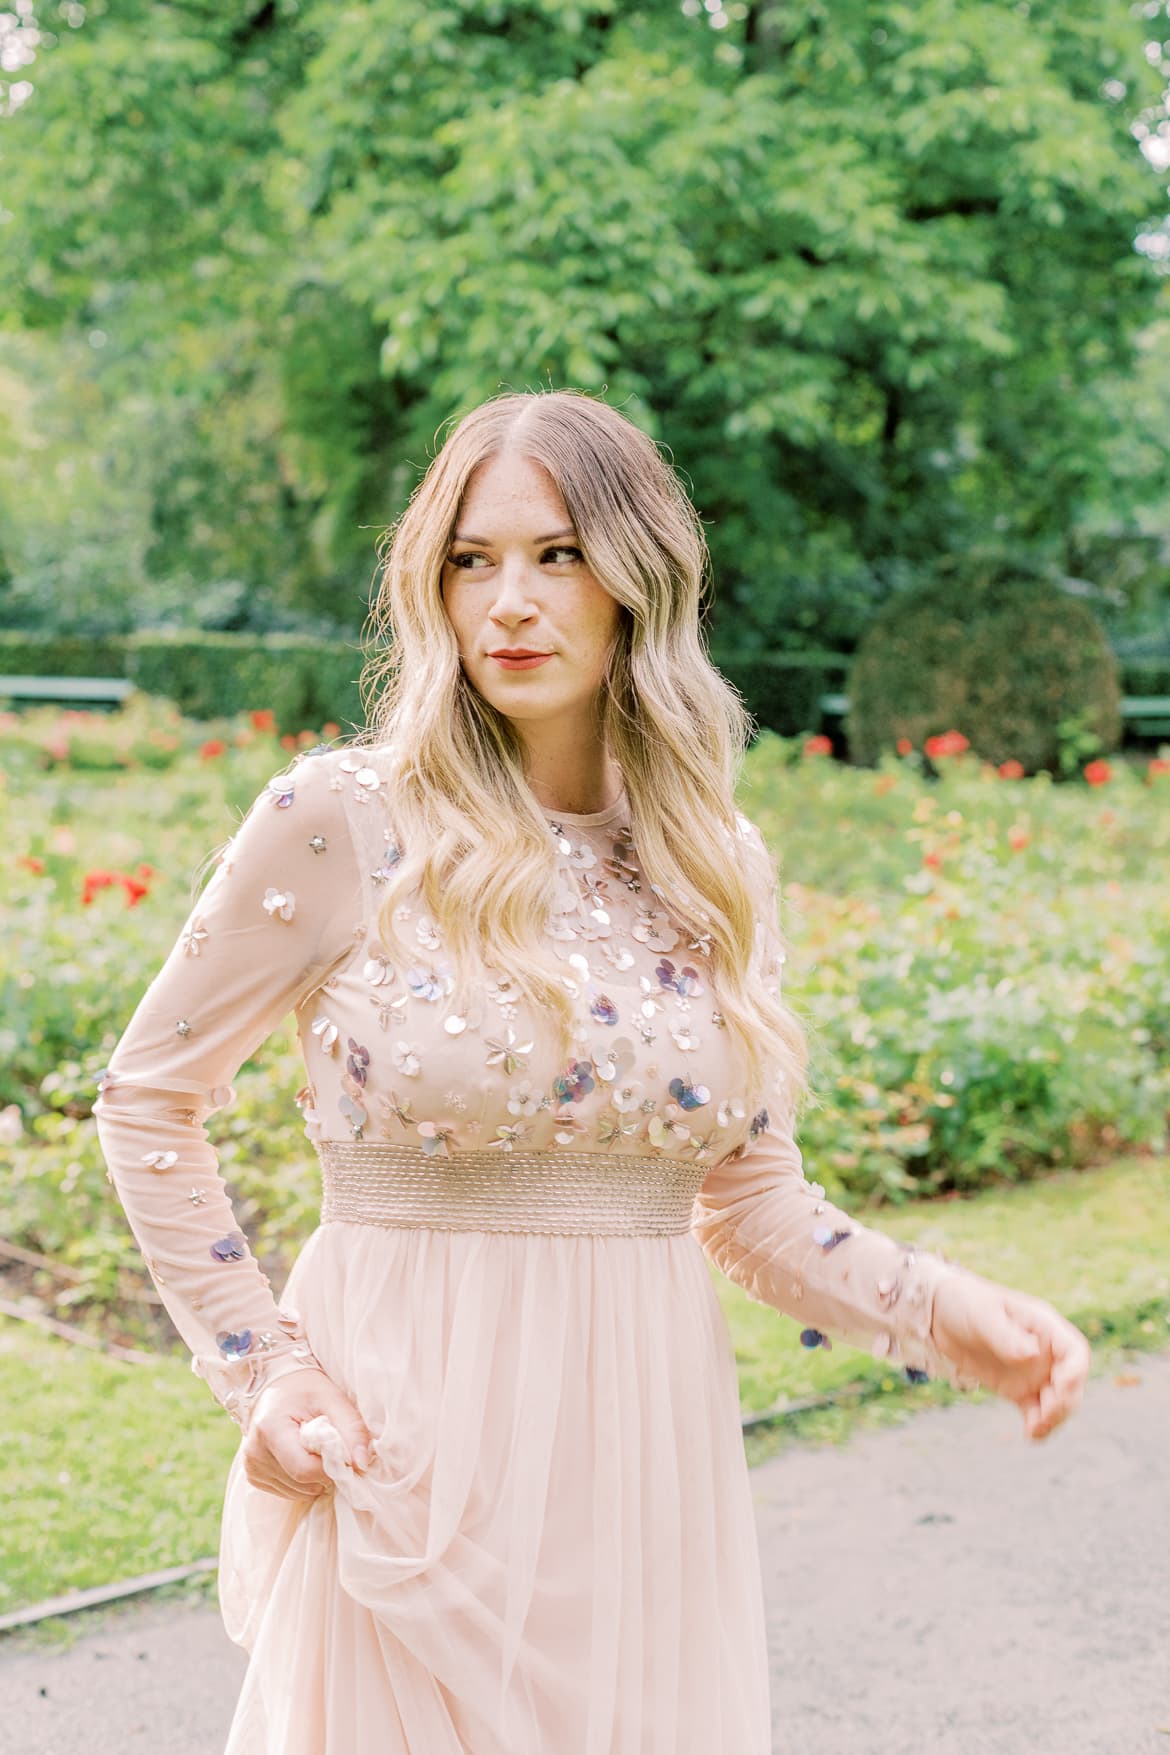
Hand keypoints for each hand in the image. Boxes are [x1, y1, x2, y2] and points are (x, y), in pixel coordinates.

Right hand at [242, 1365, 374, 1500]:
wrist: (278, 1385)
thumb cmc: (306, 1389)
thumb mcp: (333, 1399)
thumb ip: (352, 1429)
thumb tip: (361, 1464)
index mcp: (270, 1430)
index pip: (305, 1469)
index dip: (331, 1466)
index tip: (342, 1451)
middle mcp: (254, 1452)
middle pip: (301, 1483)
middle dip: (323, 1471)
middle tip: (328, 1447)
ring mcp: (251, 1466)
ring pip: (296, 1492)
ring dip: (313, 1478)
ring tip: (313, 1449)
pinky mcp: (253, 1475)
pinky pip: (286, 1491)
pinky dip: (300, 1480)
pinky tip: (301, 1456)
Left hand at [931, 1271, 1090, 1441]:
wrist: (940, 1313)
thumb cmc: (965, 1302)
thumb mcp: (984, 1315)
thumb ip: (1007, 1336)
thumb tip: (1033, 1355)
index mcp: (1044, 1327)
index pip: (1075, 1352)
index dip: (1075, 1373)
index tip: (1060, 1387)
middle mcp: (1045, 1352)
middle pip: (1071, 1382)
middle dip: (1064, 1402)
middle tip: (1044, 1415)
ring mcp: (1034, 1373)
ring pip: (1058, 1402)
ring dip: (1054, 1419)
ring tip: (1035, 1429)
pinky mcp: (1018, 1390)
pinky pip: (1037, 1412)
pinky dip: (1038, 1426)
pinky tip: (1030, 1436)